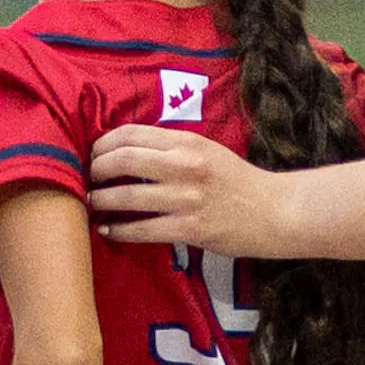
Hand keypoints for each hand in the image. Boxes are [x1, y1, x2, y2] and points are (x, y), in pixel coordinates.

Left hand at [87, 127, 299, 255]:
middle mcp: (185, 166)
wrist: (276, 211)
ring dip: (102, 200)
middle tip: (88, 177)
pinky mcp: (190, 228)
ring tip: (91, 202)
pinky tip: (107, 230)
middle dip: (96, 169)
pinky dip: (120, 230)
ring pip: (128, 196)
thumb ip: (173, 149)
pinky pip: (143, 229)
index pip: (132, 134)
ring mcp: (187, 198)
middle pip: (123, 160)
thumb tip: (130, 151)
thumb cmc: (240, 182)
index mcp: (188, 142)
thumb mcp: (208, 152)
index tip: (94, 153)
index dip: (104, 143)